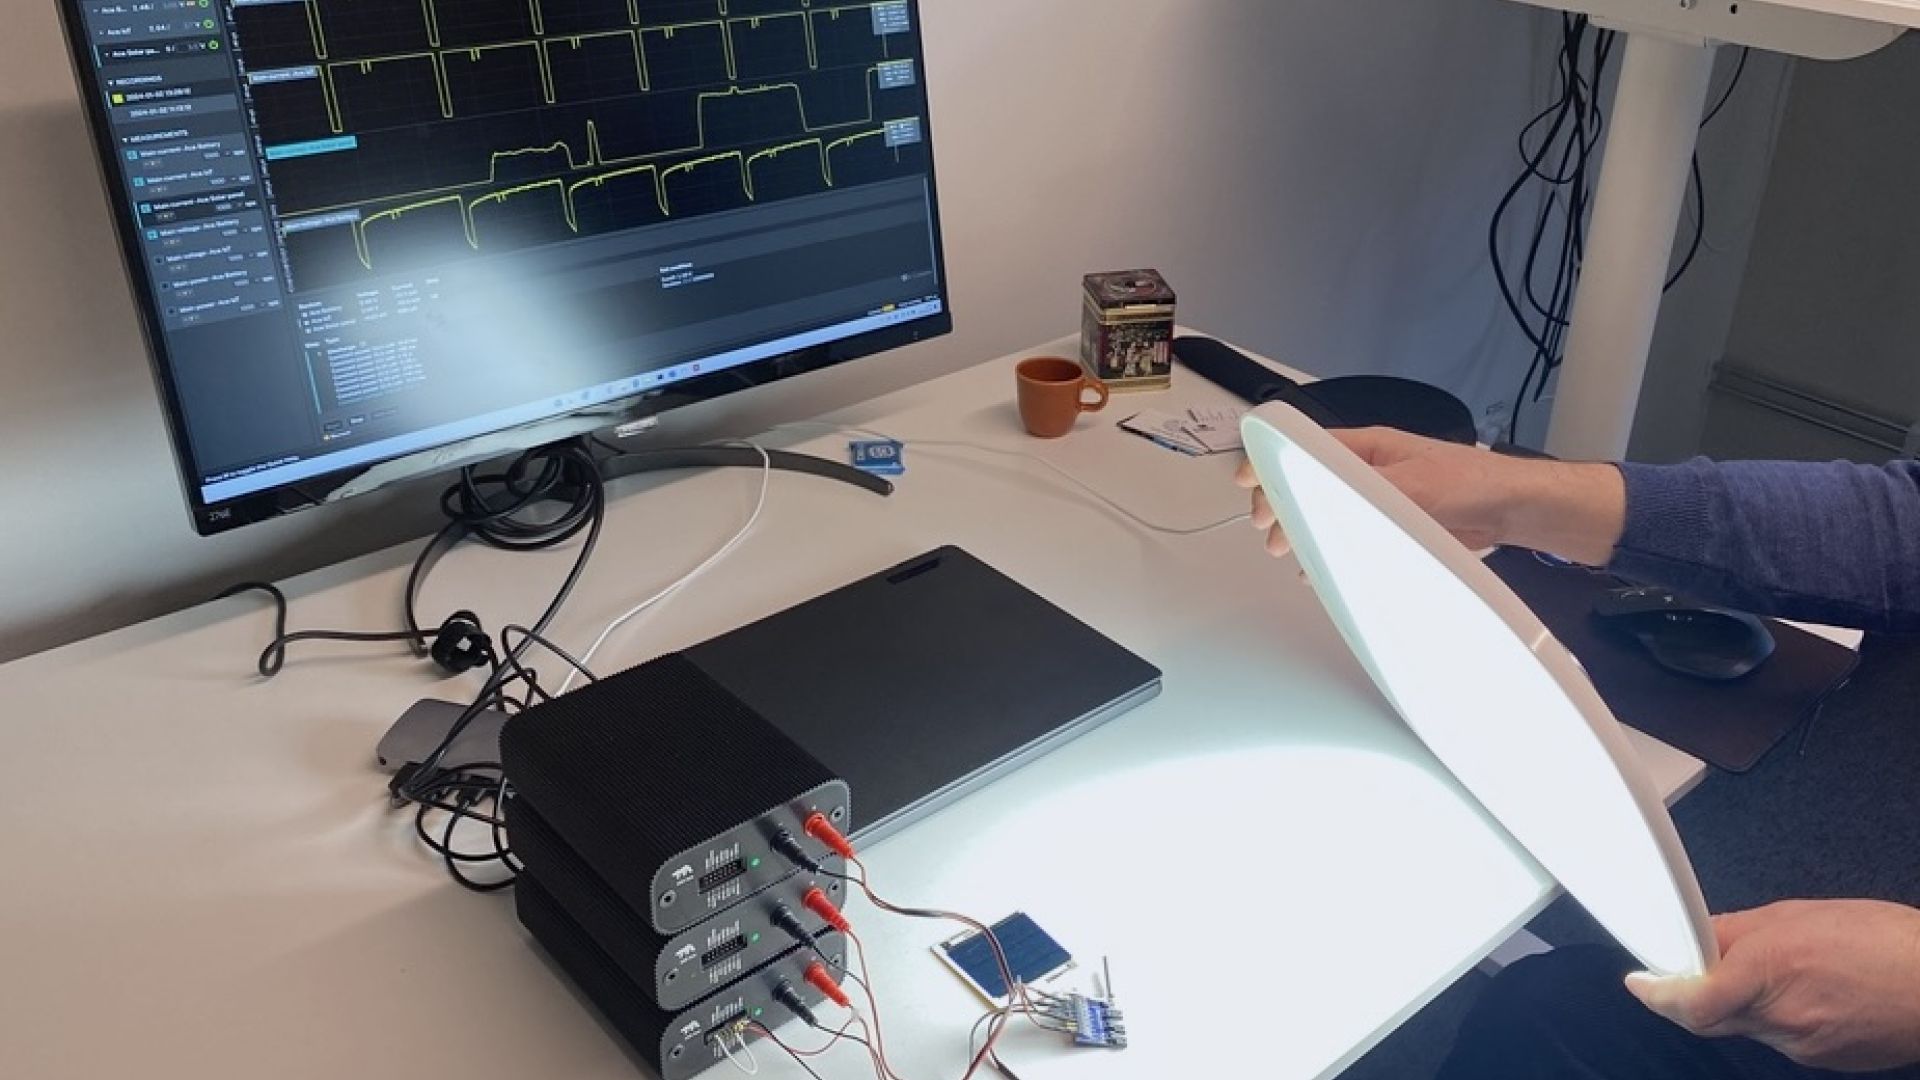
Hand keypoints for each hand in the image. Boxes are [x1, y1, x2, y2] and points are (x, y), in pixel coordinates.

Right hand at [1233, 426, 1626, 565]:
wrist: (1511, 510)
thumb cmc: (1472, 482)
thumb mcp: (1416, 484)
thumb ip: (1370, 490)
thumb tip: (1329, 498)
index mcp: (1368, 448)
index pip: (1308, 448)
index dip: (1273, 462)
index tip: (1249, 478)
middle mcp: (1368, 473)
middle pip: (1308, 484)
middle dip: (1282, 504)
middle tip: (1266, 528)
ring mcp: (1377, 502)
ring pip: (1325, 514)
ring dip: (1303, 532)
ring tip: (1286, 550)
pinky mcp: (1389, 530)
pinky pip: (1349, 538)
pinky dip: (1330, 551)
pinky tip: (1319, 567)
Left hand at [1625, 899, 1919, 1071]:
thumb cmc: (1887, 942)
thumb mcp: (1799, 915)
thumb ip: (1738, 930)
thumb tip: (1699, 937)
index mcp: (1769, 970)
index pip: (1692, 1000)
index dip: (1657, 994)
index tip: (1639, 982)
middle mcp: (1781, 1017)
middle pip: (1710, 1017)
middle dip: (1691, 995)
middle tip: (1686, 970)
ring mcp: (1801, 1045)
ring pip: (1745, 1026)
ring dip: (1740, 1001)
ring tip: (1777, 970)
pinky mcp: (1821, 1060)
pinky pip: (1779, 1038)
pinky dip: (1775, 1015)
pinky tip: (1803, 992)